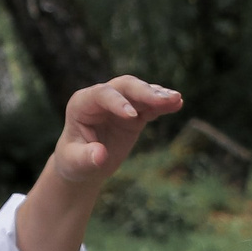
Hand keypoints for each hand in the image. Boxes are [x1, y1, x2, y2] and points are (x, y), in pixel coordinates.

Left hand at [51, 76, 184, 183]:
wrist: (82, 164)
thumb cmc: (73, 162)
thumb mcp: (75, 163)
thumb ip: (86, 158)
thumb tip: (100, 156)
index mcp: (82, 104)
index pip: (102, 94)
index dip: (117, 102)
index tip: (132, 116)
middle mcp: (101, 98)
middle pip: (125, 86)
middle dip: (144, 92)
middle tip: (164, 99)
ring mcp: (119, 104)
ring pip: (140, 93)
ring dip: (158, 95)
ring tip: (177, 99)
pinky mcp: (133, 114)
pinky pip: (149, 106)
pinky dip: (162, 105)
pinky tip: (178, 103)